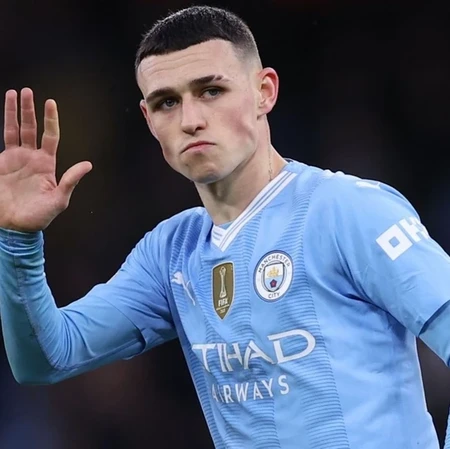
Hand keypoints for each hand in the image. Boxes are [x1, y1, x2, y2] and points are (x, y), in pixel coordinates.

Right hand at [0, 88, 91, 231]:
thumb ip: (70, 180)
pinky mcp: (2, 164)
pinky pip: (3, 140)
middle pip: (31, 128)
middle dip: (29, 110)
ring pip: (14, 130)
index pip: (50, 136)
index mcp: (46, 164)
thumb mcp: (59, 200)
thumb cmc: (38, 216)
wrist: (14, 226)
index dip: (51, 120)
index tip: (50, 102)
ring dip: (13, 112)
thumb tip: (88, 164)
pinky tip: (2, 115)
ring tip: (13, 93)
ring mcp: (15, 159)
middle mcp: (31, 158)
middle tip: (28, 91)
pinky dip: (2, 126)